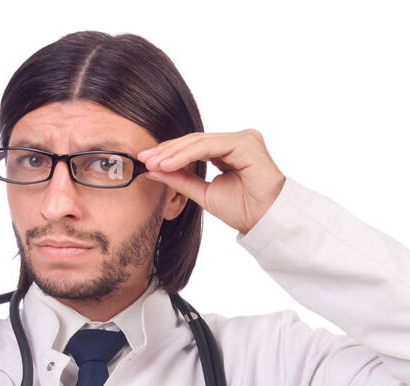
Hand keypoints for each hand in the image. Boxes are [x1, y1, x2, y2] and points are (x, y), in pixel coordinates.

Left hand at [136, 130, 285, 235]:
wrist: (264, 221)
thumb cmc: (242, 210)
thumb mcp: (203, 193)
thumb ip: (180, 179)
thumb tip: (153, 170)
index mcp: (229, 150)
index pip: (194, 146)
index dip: (169, 153)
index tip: (146, 161)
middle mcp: (237, 140)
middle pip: (194, 140)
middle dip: (167, 150)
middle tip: (145, 158)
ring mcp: (243, 138)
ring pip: (200, 141)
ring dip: (174, 153)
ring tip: (154, 163)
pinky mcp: (245, 142)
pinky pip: (210, 146)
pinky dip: (187, 154)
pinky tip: (169, 164)